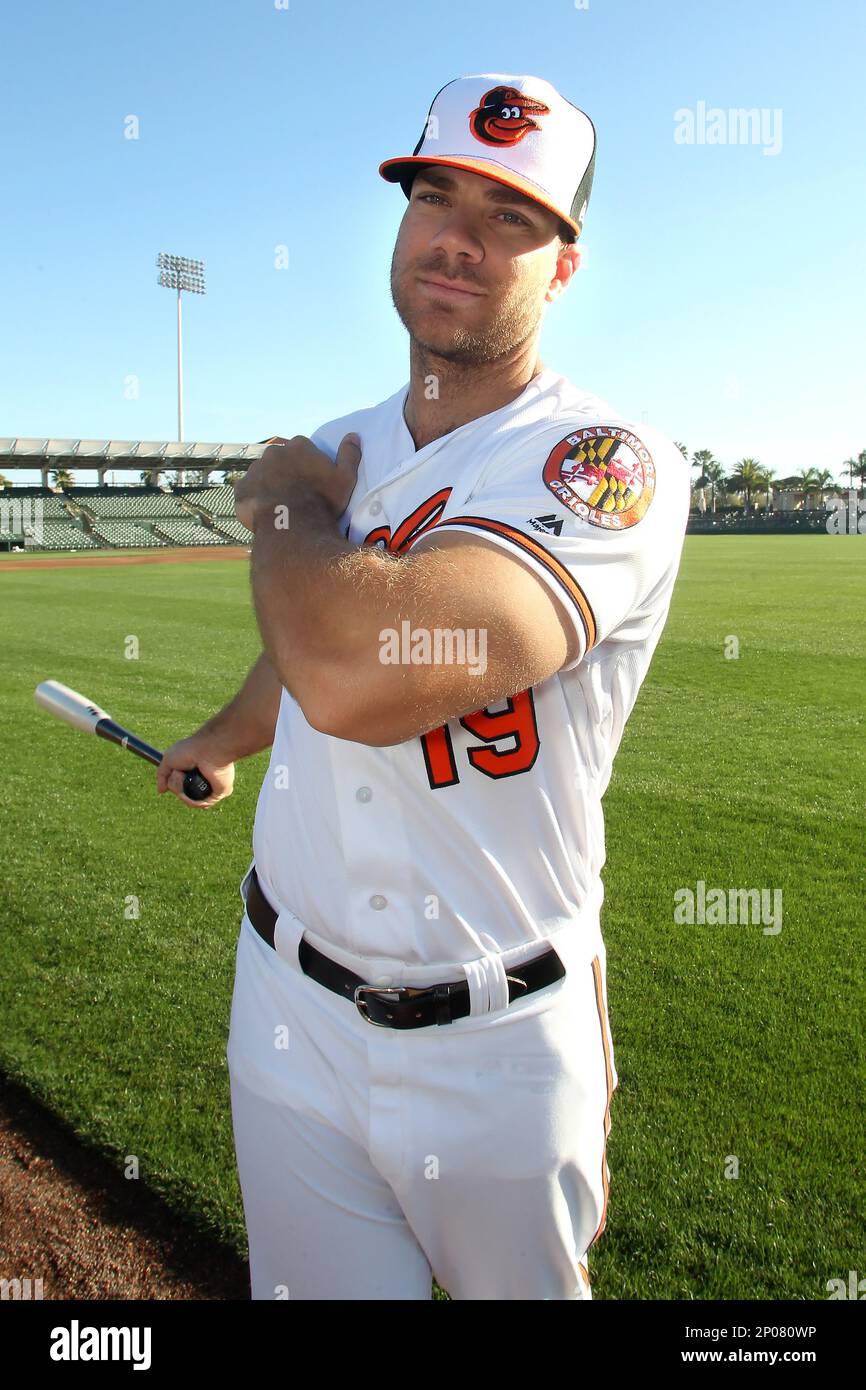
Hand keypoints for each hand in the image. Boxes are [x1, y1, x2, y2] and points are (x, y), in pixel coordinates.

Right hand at [156, 731, 235, 808]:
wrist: (207, 750)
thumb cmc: (190, 750)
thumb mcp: (168, 759)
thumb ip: (162, 775)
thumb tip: (161, 791)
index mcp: (194, 771)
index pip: (181, 786)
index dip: (174, 783)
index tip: (175, 772)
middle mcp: (202, 780)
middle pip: (183, 794)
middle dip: (176, 785)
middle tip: (179, 772)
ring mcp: (210, 787)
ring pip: (190, 801)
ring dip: (181, 791)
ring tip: (183, 775)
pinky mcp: (218, 793)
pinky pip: (201, 804)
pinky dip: (192, 800)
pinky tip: (189, 786)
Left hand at [233, 433, 361, 532]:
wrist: (293, 525)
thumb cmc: (322, 502)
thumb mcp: (345, 479)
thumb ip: (349, 454)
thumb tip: (353, 435)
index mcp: (299, 445)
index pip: (301, 448)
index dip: (306, 464)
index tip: (310, 480)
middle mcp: (274, 451)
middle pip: (279, 459)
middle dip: (285, 471)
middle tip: (294, 493)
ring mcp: (255, 469)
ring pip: (262, 474)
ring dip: (268, 484)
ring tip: (279, 505)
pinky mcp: (241, 488)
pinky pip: (248, 491)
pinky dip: (254, 499)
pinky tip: (265, 512)